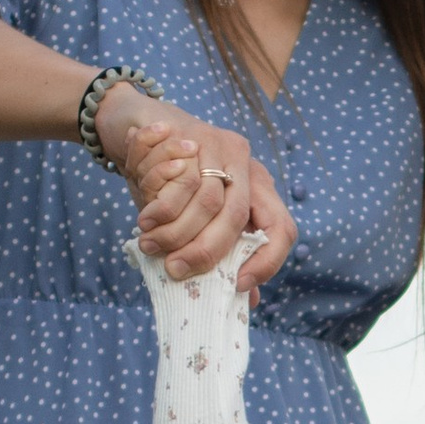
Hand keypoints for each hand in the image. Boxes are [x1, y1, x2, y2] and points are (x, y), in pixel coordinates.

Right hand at [102, 86, 293, 292]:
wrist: (141, 125)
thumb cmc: (174, 180)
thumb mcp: (202, 216)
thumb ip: (224, 250)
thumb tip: (246, 298)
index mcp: (259, 186)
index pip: (282, 229)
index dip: (267, 262)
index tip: (237, 285)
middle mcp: (246, 162)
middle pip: (238, 216)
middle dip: (206, 251)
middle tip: (177, 270)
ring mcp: (219, 144)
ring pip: (206, 200)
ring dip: (175, 231)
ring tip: (151, 246)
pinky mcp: (189, 133)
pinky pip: (177, 179)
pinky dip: (160, 207)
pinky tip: (146, 221)